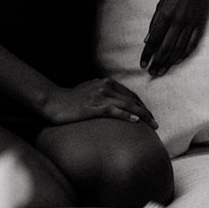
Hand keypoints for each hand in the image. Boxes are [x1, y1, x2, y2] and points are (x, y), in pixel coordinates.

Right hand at [41, 77, 156, 129]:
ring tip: (152, 125)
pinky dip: (127, 116)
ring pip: (128, 105)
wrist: (53, 101)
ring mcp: (100, 96)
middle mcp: (105, 86)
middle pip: (132, 99)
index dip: (141, 105)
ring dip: (143, 115)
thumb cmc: (69, 99)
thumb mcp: (89, 91)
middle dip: (146, 112)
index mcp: (106, 82)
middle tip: (155, 124)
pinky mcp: (94, 106)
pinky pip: (115, 111)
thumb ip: (102, 92)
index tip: (148, 116)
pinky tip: (136, 122)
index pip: (130, 94)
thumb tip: (112, 101)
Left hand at [141, 0, 208, 76]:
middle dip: (158, 62)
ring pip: (178, 49)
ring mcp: (189, 25)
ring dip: (169, 62)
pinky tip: (177, 61)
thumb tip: (148, 41)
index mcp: (165, 15)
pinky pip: (191, 45)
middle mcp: (177, 22)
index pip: (154, 40)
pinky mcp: (199, 26)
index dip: (147, 54)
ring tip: (162, 71)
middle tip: (152, 73)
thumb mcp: (161, 4)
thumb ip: (154, 23)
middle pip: (166, 48)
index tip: (143, 64)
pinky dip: (184, 55)